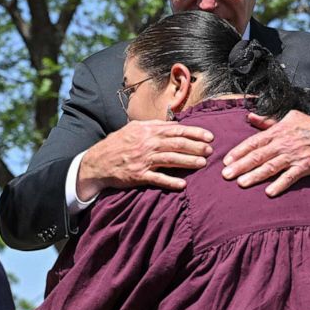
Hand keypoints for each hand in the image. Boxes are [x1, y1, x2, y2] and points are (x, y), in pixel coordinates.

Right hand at [77, 120, 213, 199]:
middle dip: (196, 146)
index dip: (195, 132)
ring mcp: (143, 160)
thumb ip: (154, 126)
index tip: (209, 136)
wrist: (97, 162)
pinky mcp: (138, 175)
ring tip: (202, 164)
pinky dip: (170, 182)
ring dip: (188, 162)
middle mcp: (147, 143)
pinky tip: (182, 185)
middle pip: (177, 144)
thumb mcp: (134, 129)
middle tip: (211, 150)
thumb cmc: (118, 144)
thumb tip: (174, 125)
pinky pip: (157, 179)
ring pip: (170, 160)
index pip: (176, 129)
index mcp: (147, 130)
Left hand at [220, 111, 309, 196]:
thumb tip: (250, 117)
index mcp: (279, 131)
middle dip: (241, 165)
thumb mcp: (290, 118)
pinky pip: (290, 177)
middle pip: (259, 156)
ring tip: (241, 183)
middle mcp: (284, 143)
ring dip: (255, 176)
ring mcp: (295, 156)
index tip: (226, 160)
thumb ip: (268, 121)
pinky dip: (279, 185)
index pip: (254, 141)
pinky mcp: (305, 167)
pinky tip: (268, 192)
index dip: (239, 151)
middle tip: (226, 175)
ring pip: (271, 167)